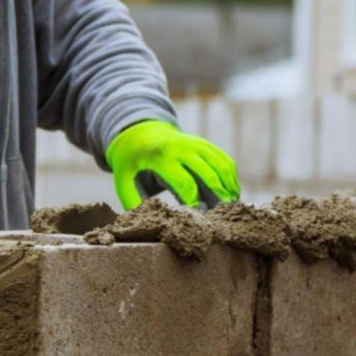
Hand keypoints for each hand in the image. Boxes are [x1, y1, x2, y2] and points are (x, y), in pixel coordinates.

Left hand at [105, 120, 240, 209]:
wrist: (139, 131)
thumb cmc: (131, 161)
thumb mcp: (123, 179)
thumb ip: (132, 201)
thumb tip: (147, 224)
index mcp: (162, 157)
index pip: (185, 183)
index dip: (194, 202)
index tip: (199, 218)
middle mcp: (182, 147)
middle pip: (209, 174)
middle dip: (218, 197)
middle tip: (222, 215)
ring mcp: (196, 143)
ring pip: (222, 166)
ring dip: (229, 187)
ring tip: (231, 207)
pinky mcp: (204, 144)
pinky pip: (224, 160)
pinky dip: (232, 177)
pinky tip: (232, 194)